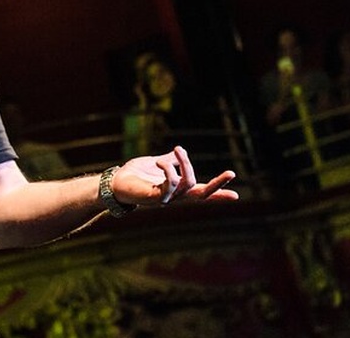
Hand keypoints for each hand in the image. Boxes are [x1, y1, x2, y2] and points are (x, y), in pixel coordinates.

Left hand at [112, 146, 238, 205]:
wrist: (113, 183)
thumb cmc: (133, 175)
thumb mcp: (155, 164)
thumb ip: (169, 160)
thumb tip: (179, 152)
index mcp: (176, 189)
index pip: (201, 192)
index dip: (218, 193)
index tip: (237, 195)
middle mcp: (174, 197)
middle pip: (201, 194)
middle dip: (217, 185)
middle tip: (231, 173)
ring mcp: (165, 199)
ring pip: (187, 183)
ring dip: (184, 163)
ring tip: (178, 150)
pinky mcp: (154, 197)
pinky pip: (170, 184)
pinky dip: (169, 169)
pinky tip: (161, 162)